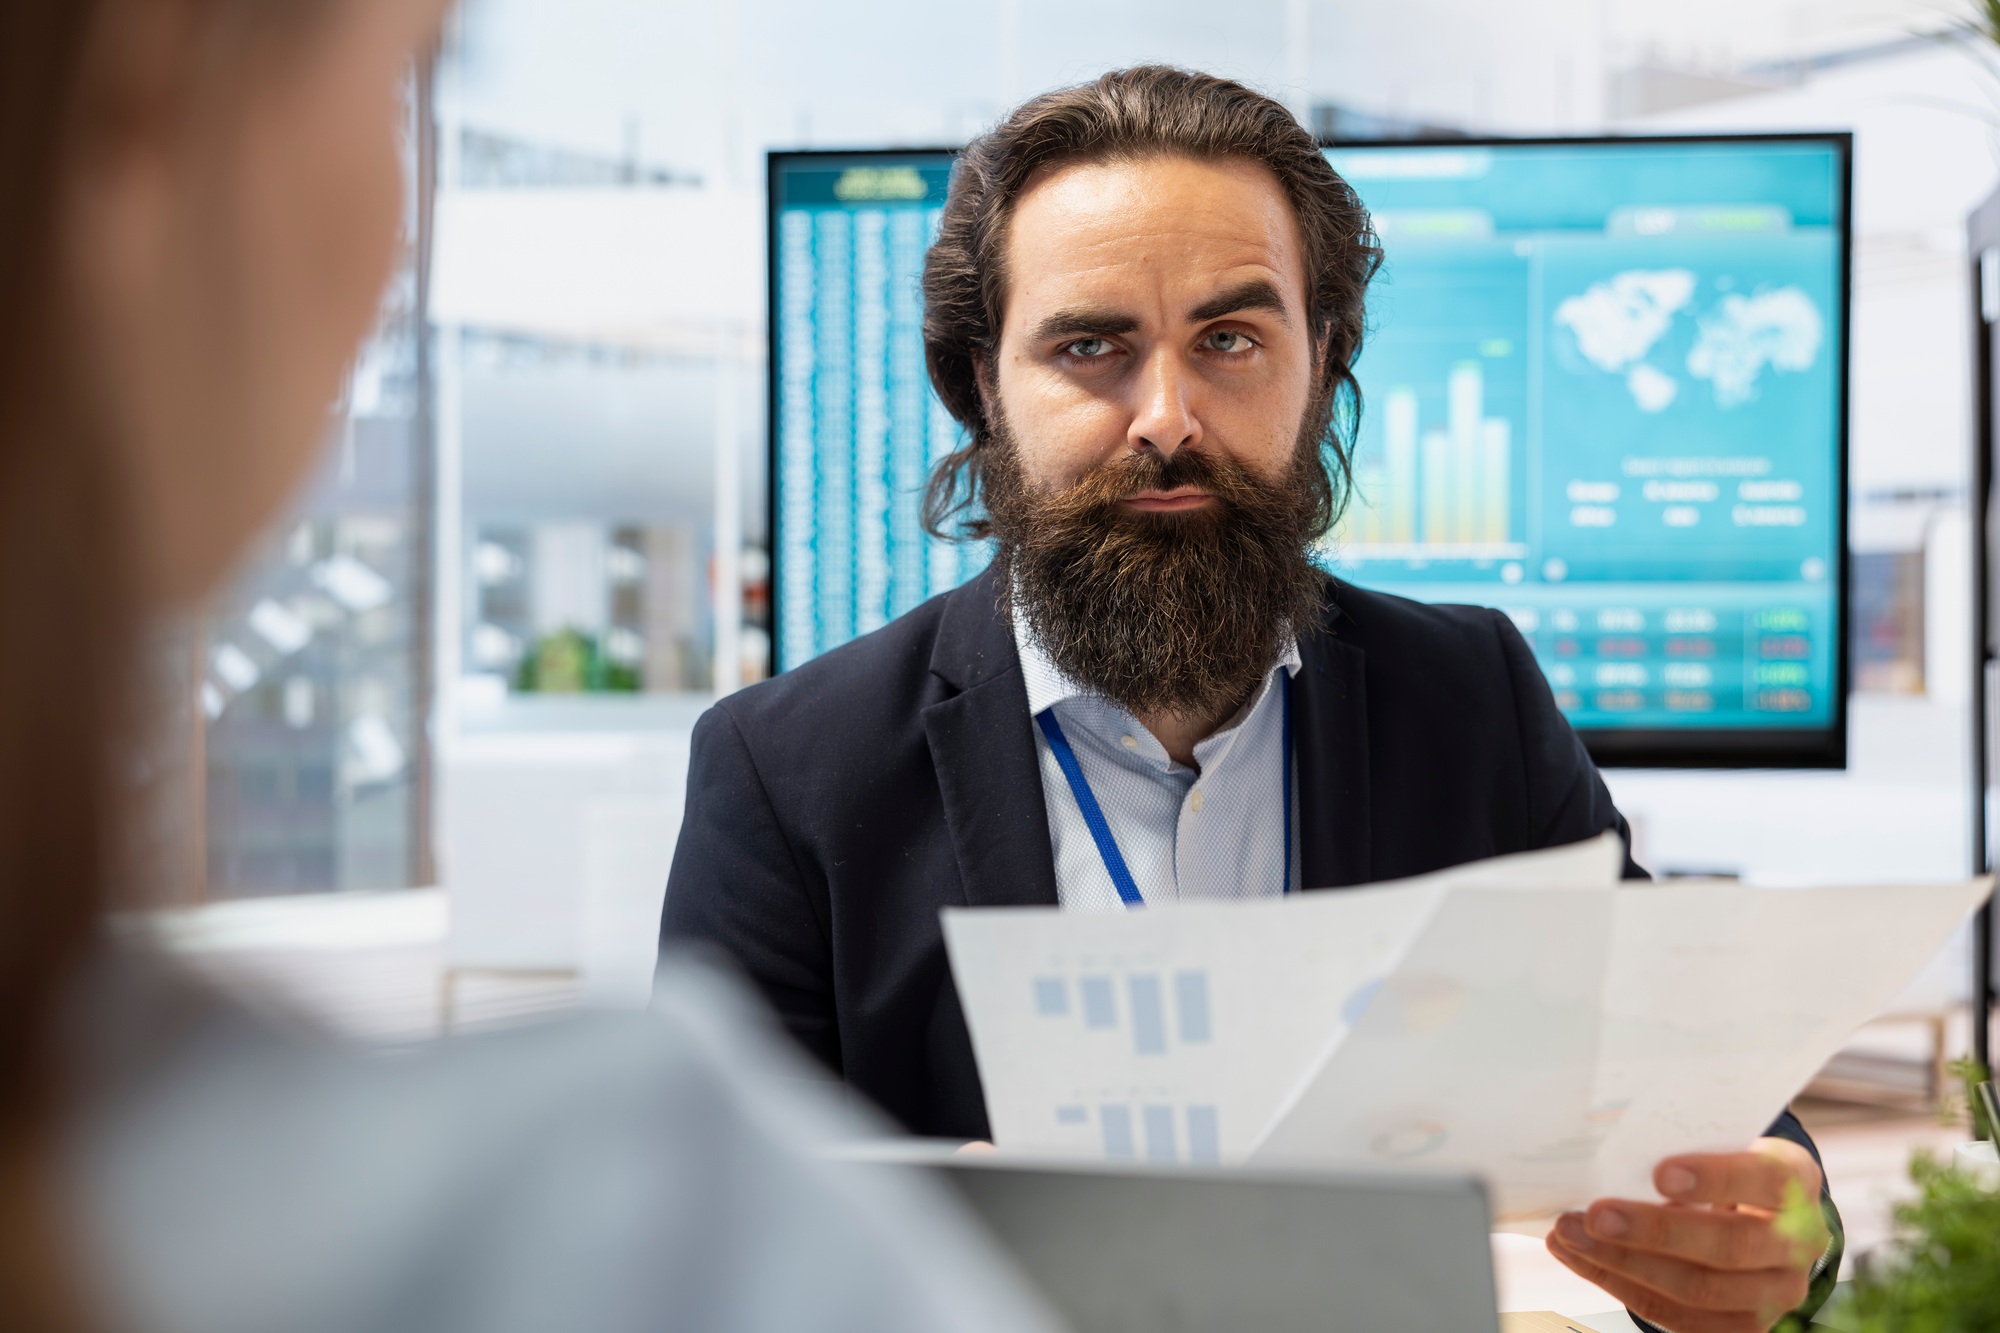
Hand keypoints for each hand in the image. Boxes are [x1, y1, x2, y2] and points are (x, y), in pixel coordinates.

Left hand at [1545, 1138, 1829, 1332]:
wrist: (1760, 1215)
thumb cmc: (1725, 1166)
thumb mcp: (1721, 1143)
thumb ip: (1683, 1145)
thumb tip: (1607, 1149)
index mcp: (1795, 1181)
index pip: (1766, 1180)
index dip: (1715, 1178)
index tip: (1659, 1173)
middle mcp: (1798, 1243)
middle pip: (1731, 1246)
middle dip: (1655, 1232)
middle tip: (1595, 1214)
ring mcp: (1775, 1292)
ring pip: (1700, 1290)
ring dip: (1624, 1262)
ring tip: (1570, 1234)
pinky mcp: (1743, 1325)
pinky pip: (1676, 1314)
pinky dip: (1618, 1283)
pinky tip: (1579, 1256)